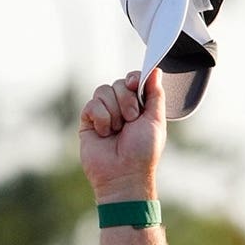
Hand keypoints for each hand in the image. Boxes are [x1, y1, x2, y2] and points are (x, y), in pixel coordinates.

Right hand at [79, 69, 166, 202]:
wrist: (124, 174)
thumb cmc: (143, 151)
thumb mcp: (156, 120)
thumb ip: (155, 94)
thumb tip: (156, 70)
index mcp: (140, 106)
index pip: (135, 80)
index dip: (135, 78)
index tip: (136, 84)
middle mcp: (122, 107)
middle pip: (120, 83)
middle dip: (127, 100)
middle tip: (131, 120)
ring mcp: (104, 113)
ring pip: (103, 91)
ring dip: (114, 111)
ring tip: (117, 130)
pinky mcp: (88, 121)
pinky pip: (91, 104)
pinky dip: (101, 118)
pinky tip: (105, 133)